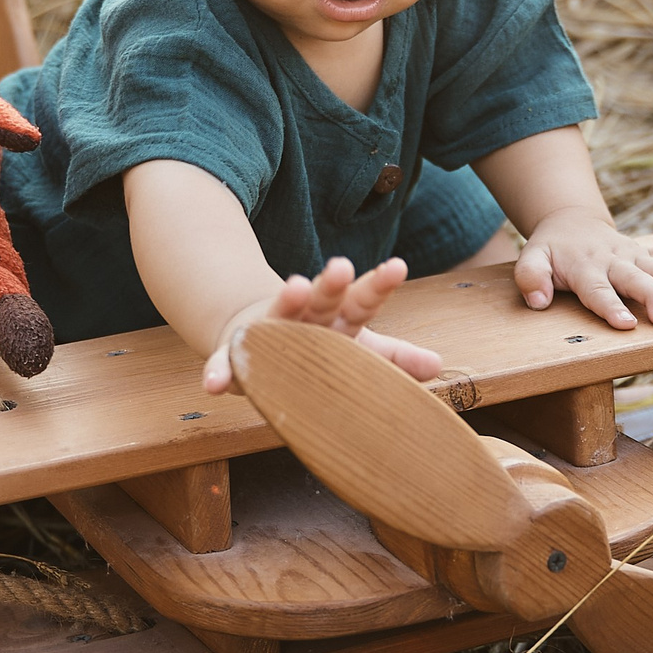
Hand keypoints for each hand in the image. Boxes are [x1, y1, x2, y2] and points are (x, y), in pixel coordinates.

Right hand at [203, 255, 443, 393]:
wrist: (256, 335)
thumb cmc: (318, 344)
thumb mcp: (357, 347)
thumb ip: (393, 356)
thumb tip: (439, 366)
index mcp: (337, 318)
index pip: (362, 299)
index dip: (378, 285)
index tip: (398, 267)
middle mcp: (304, 317)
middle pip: (321, 298)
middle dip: (331, 283)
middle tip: (342, 266)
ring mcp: (267, 332)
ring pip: (277, 315)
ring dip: (286, 301)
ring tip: (294, 287)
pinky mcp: (234, 355)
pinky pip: (225, 366)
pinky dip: (219, 374)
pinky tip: (214, 386)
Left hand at [513, 211, 652, 329]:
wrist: (570, 221)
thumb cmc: (551, 249)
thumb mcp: (531, 258)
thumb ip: (531, 277)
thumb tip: (538, 301)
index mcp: (584, 267)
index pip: (597, 290)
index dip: (611, 307)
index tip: (626, 324)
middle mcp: (612, 260)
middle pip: (636, 280)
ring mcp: (633, 254)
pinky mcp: (646, 252)